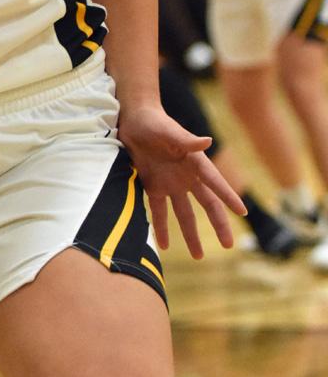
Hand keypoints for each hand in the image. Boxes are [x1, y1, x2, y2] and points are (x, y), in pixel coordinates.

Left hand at [119, 104, 246, 258]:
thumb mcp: (168, 130)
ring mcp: (170, 183)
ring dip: (190, 234)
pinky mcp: (153, 186)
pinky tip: (163, 245)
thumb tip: (207, 141)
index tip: (243, 212)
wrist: (133, 120)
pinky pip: (158, 210)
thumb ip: (186, 139)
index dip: (228, 196)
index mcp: (195, 161)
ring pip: (184, 213)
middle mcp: (187, 176)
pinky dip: (160, 227)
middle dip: (218, 224)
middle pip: (206, 204)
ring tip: (198, 256)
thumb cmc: (154, 122)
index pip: (215, 182)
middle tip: (228, 245)